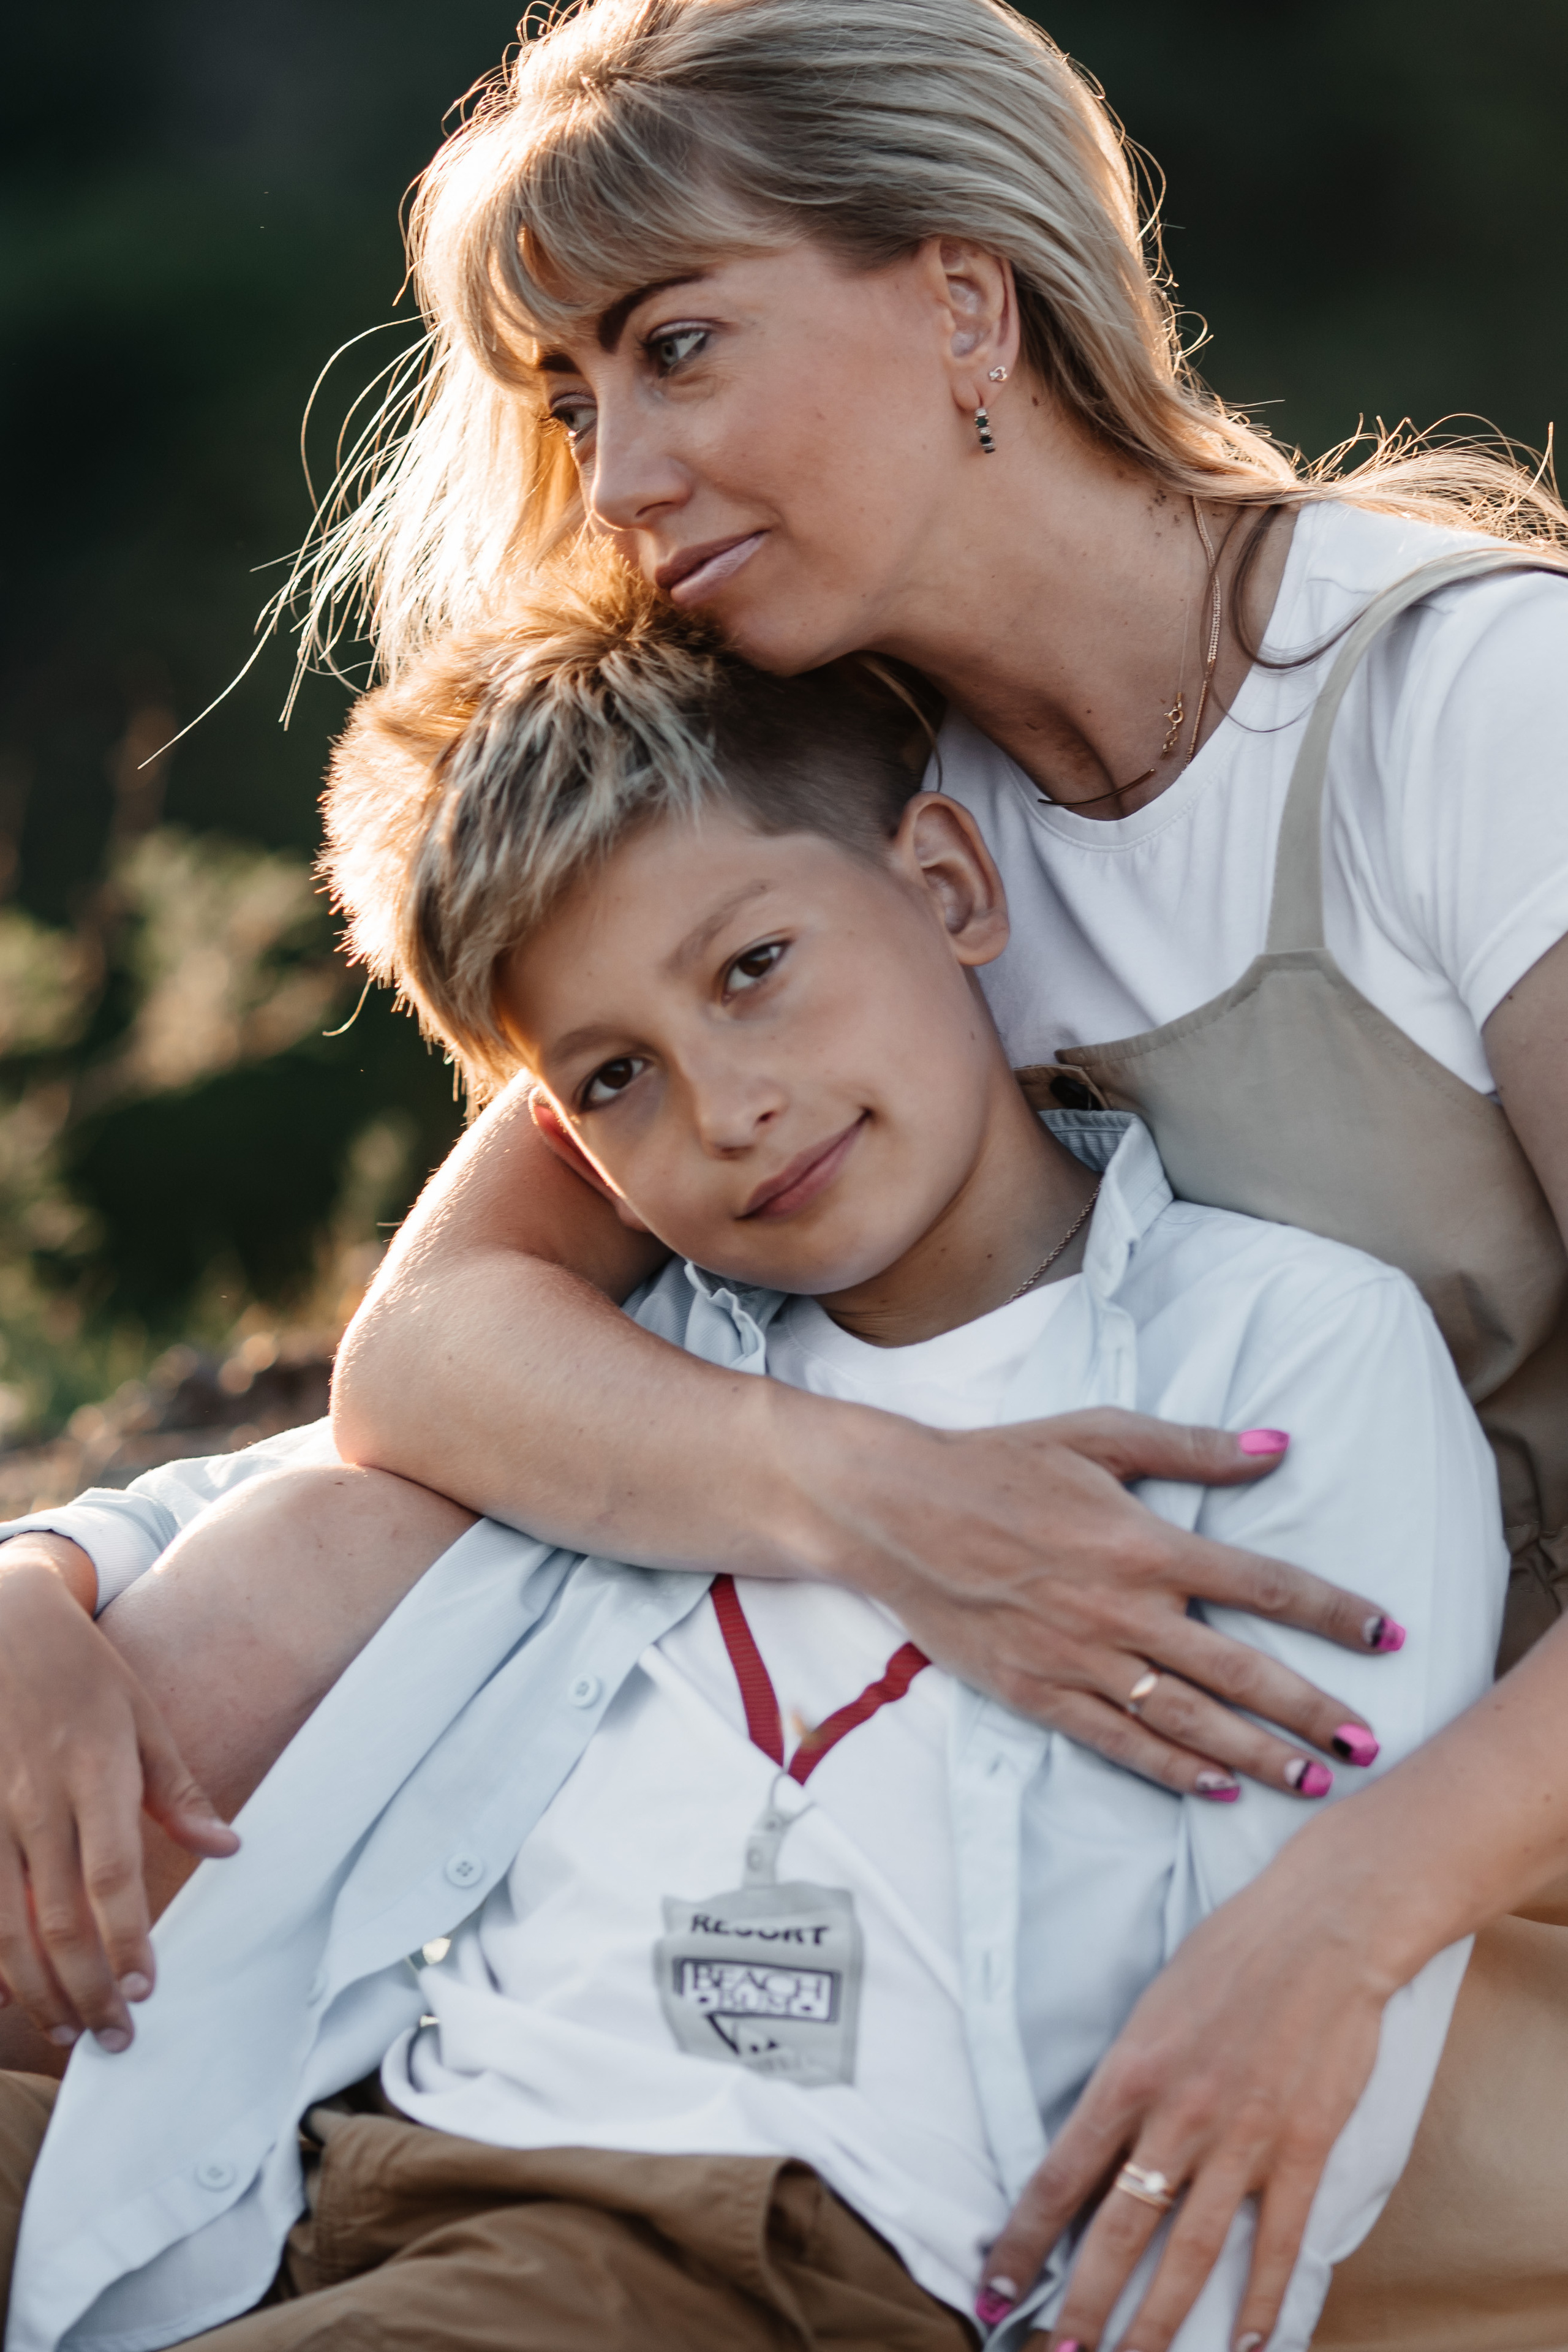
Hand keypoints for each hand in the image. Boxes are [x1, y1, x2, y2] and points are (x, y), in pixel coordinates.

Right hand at [0, 1537, 237, 2051]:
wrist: (1, 1625)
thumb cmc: (83, 1673)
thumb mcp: (142, 1716)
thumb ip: (180, 1792)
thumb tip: (229, 1850)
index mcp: (93, 1771)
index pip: (109, 1875)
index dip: (125, 1939)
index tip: (145, 1990)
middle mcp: (35, 1799)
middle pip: (55, 1916)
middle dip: (85, 1987)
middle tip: (114, 2039)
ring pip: (4, 1924)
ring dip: (35, 1988)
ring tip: (67, 2030)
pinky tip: (10, 1993)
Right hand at [805, 1406, 1396, 1796]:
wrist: (896, 1512)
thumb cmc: (999, 1463)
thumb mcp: (1097, 1434)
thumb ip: (1192, 1447)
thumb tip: (1278, 1446)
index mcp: (1143, 1544)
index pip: (1262, 1584)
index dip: (1332, 1611)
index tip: (1386, 1633)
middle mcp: (1121, 1612)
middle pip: (1239, 1672)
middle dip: (1312, 1710)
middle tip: (1369, 1740)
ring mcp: (1079, 1661)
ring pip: (1187, 1722)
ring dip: (1257, 1756)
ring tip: (1312, 1778)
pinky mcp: (1039, 1693)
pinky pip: (1118, 1742)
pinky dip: (1171, 1770)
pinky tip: (1214, 1788)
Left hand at [981, 1838, 1391, 2349]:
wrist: (1322, 1929)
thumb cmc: (1230, 1953)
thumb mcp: (1152, 2007)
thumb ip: (1127, 2079)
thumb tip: (1098, 2144)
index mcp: (1129, 2074)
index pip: (1060, 2176)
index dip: (1023, 2241)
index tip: (995, 2288)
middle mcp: (1178, 2115)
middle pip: (1118, 2231)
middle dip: (1083, 2306)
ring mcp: (1243, 2137)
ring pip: (1192, 2253)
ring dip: (1158, 2323)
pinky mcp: (1302, 2146)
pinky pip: (1279, 2241)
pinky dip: (1264, 2301)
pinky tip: (1249, 2344)